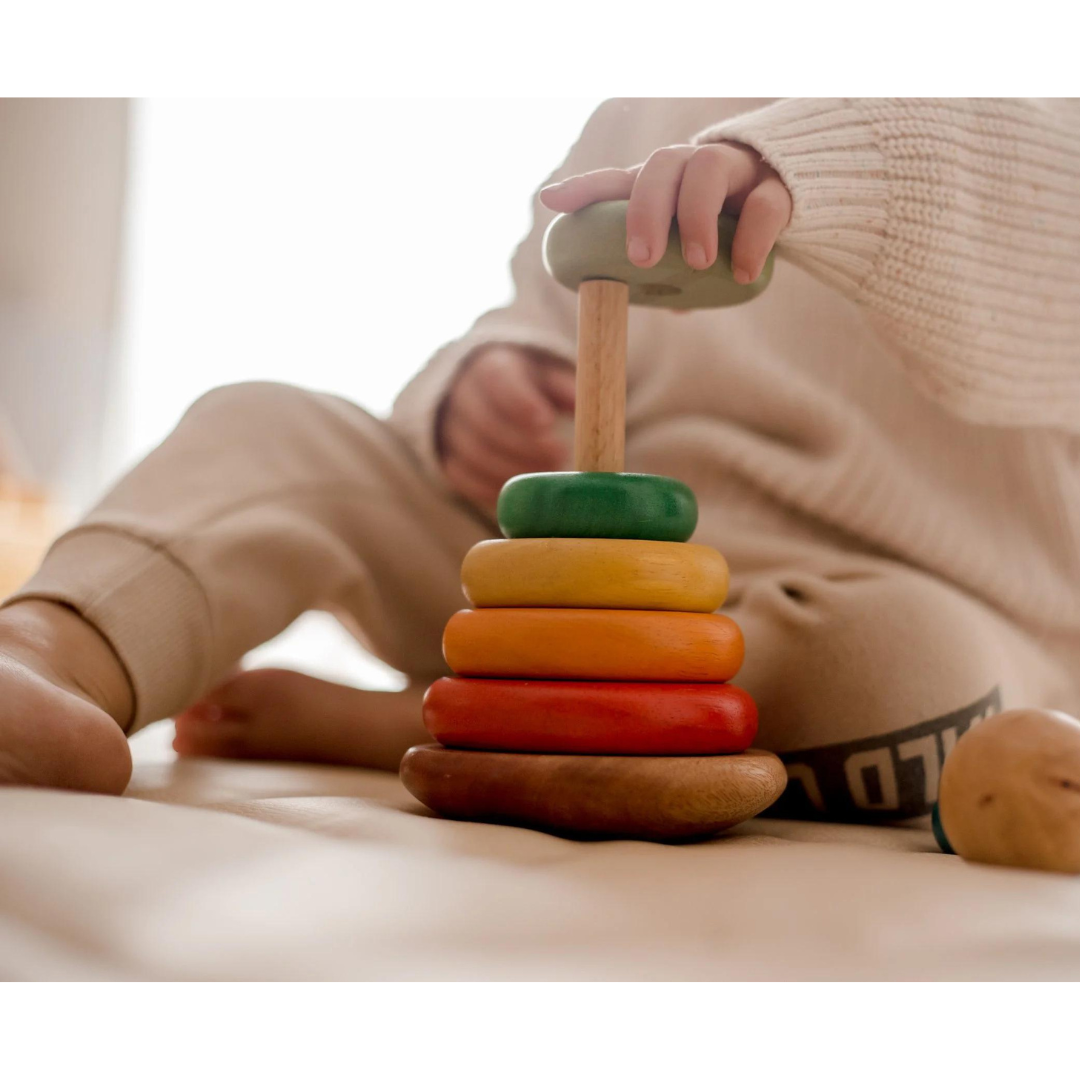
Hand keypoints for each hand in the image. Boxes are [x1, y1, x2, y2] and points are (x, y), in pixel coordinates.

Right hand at [438, 344, 574, 509]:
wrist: (488, 394)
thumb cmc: (530, 385)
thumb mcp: (550, 377)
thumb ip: (565, 388)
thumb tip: (583, 404)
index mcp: (490, 366)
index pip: (498, 380)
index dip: (521, 403)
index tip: (548, 422)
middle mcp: (462, 395)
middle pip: (486, 423)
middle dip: (524, 445)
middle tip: (560, 456)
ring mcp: (450, 428)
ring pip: (474, 454)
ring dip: (514, 469)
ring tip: (548, 474)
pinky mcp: (447, 457)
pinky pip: (462, 477)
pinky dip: (491, 488)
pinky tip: (522, 493)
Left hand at [539, 141, 791, 285]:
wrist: (790, 204)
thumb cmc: (722, 229)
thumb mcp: (684, 250)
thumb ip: (661, 270)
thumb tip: (633, 302)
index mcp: (664, 184)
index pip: (619, 179)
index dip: (585, 188)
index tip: (551, 201)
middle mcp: (694, 166)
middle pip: (662, 165)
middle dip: (647, 210)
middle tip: (641, 258)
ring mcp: (737, 171)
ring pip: (708, 169)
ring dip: (696, 216)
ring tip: (697, 262)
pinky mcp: (779, 189)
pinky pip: (764, 204)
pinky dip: (751, 239)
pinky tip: (741, 274)